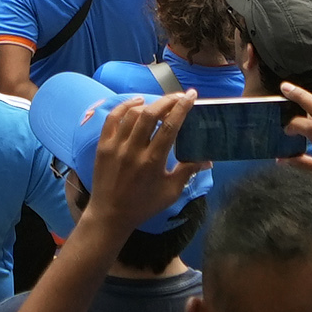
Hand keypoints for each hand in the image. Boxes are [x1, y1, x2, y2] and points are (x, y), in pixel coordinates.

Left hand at [77, 92, 194, 241]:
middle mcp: (133, 150)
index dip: (181, 108)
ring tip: (161, 103)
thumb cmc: (144, 205)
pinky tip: (137, 103)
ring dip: (149, 104)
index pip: (169, 127)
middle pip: (151, 115)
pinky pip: (112, 118)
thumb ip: (188, 171)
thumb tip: (208, 159)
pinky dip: (125, 106)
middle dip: (167, 101)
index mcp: (153, 161)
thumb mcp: (171, 191)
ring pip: (132, 114)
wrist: (110, 214)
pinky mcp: (102, 145)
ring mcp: (115, 146)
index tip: (191, 96)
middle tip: (179, 97)